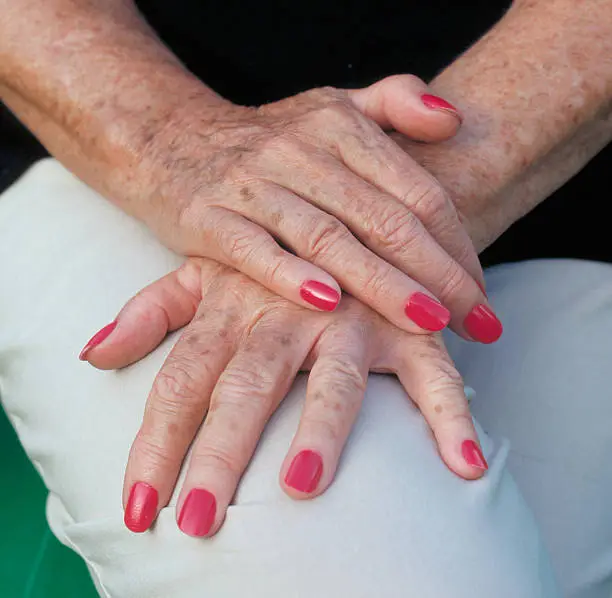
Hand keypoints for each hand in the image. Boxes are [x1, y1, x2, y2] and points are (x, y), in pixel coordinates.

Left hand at [82, 258, 487, 536]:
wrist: (345, 199)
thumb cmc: (268, 252)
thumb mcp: (202, 271)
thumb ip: (151, 312)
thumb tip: (91, 353)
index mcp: (231, 305)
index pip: (181, 380)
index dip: (156, 443)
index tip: (138, 510)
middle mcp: (286, 314)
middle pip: (245, 387)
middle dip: (221, 453)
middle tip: (200, 523)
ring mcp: (352, 319)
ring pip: (335, 381)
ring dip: (322, 431)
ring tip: (301, 484)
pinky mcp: (407, 325)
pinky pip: (432, 373)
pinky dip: (449, 416)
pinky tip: (462, 466)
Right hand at [132, 75, 500, 343]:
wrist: (173, 139)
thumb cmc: (267, 139)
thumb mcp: (332, 106)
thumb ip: (395, 103)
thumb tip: (453, 121)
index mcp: (340, 127)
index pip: (416, 190)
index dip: (457, 244)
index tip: (482, 293)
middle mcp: (300, 152)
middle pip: (383, 219)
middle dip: (437, 275)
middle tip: (477, 322)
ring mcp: (253, 185)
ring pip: (329, 238)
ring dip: (381, 283)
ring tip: (428, 323)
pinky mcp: (209, 217)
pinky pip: (255, 249)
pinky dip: (290, 276)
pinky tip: (327, 305)